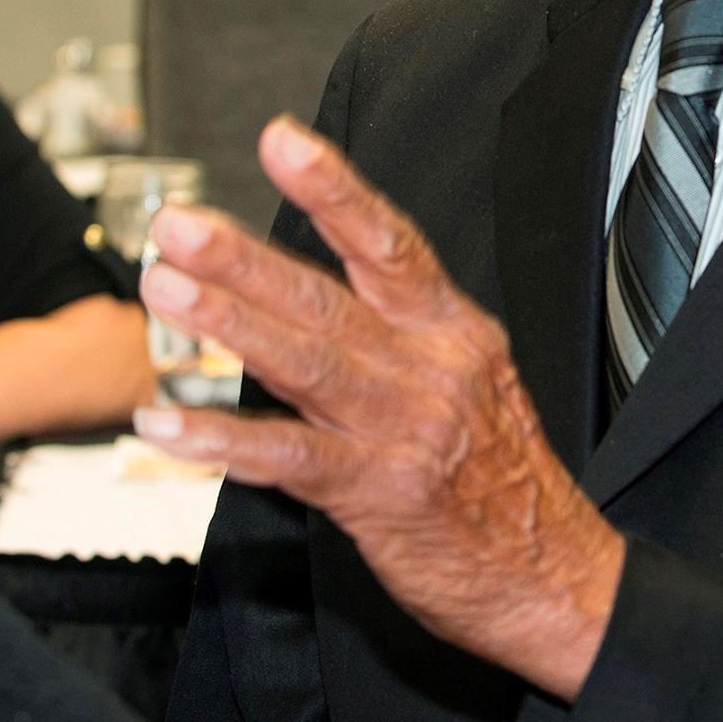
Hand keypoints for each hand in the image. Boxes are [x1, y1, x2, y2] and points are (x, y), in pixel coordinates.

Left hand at [133, 115, 624, 700]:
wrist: (557, 580)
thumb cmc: (504, 482)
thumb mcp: (471, 383)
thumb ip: (395, 337)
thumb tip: (297, 296)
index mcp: (454, 331)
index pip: (388, 243)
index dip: (333, 188)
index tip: (281, 140)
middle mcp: (431, 369)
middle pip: (328, 297)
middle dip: (244, 256)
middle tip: (178, 223)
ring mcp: (405, 431)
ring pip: (306, 363)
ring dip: (228, 322)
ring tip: (165, 290)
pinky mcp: (379, 496)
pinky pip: (288, 459)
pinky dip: (222, 438)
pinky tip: (167, 422)